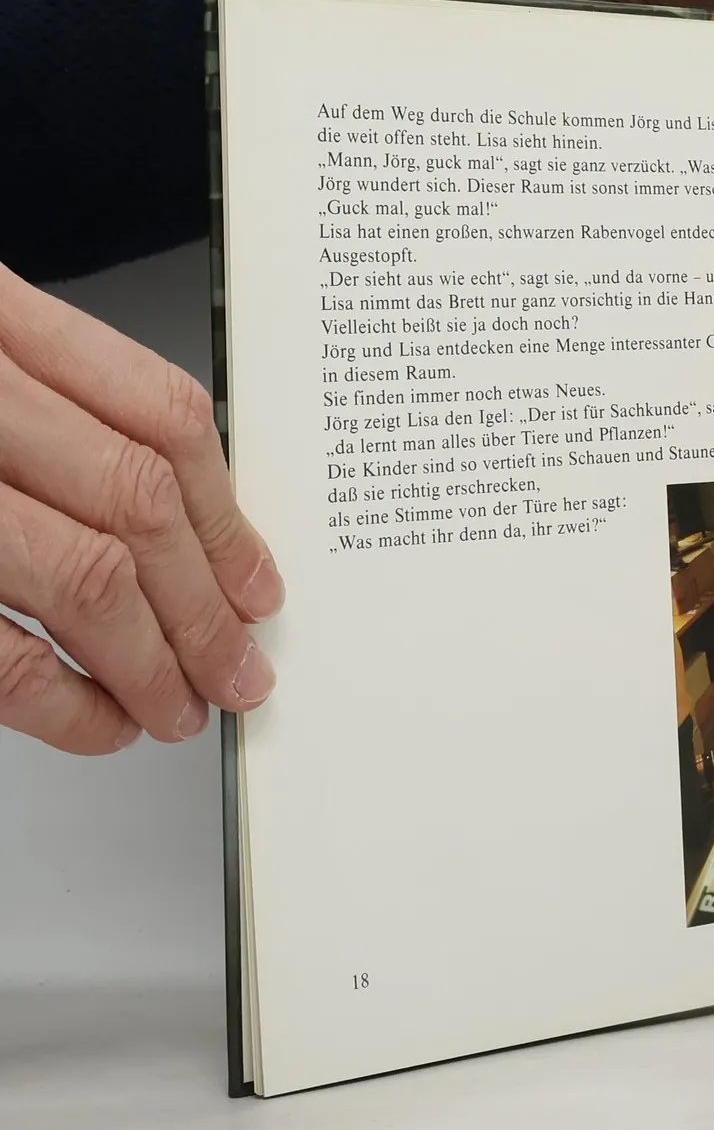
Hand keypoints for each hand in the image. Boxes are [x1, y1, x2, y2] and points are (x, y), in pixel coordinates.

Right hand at [0, 267, 280, 753]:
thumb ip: (41, 407)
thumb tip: (175, 531)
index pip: (161, 415)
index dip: (228, 512)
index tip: (257, 585)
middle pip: (138, 502)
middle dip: (204, 606)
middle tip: (237, 671)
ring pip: (83, 573)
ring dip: (152, 660)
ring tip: (181, 707)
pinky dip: (58, 700)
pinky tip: (97, 722)